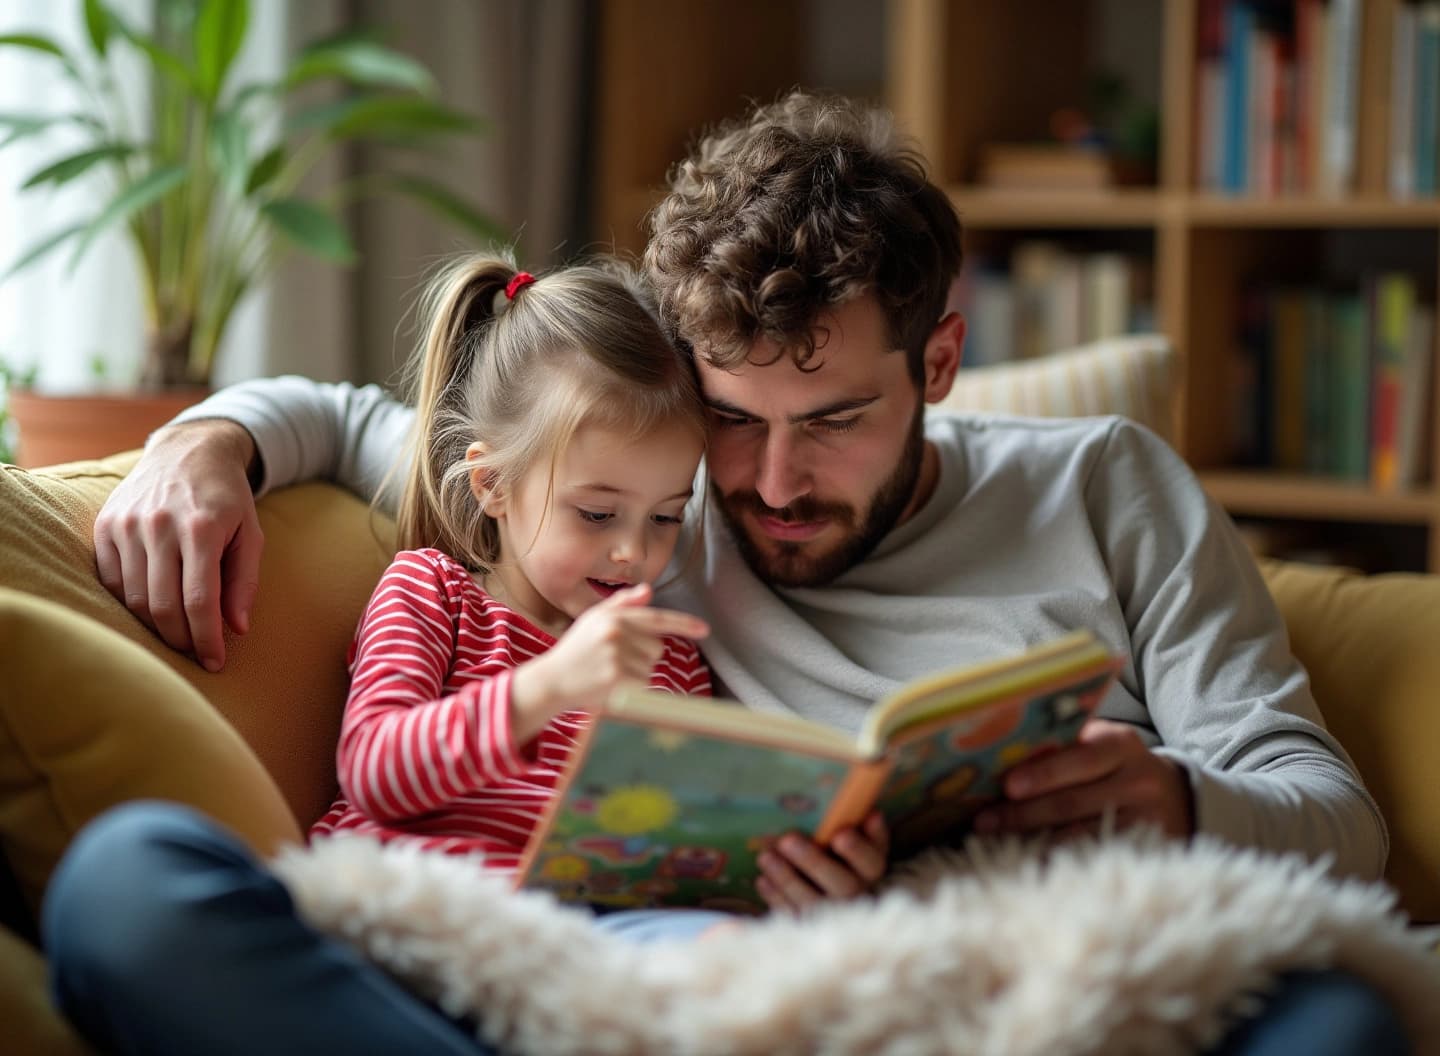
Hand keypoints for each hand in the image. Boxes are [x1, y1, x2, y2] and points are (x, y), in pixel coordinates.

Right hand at [93, 419, 262, 671]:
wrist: (188, 451)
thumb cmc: (227, 498)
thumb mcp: (251, 534)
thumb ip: (245, 582)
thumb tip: (238, 629)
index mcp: (202, 528)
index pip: (199, 600)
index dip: (207, 639)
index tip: (216, 662)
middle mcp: (159, 525)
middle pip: (163, 605)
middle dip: (181, 640)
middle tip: (196, 653)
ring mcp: (127, 524)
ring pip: (133, 598)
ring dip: (155, 627)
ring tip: (178, 635)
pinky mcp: (104, 525)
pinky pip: (110, 580)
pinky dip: (129, 603)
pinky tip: (151, 609)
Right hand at [510, 584, 708, 736]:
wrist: (550, 681)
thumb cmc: (574, 651)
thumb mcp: (593, 620)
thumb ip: (621, 605)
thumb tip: (648, 592)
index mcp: (612, 616)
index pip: (657, 618)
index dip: (684, 624)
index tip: (704, 629)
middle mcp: (616, 632)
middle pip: (657, 647)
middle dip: (642, 655)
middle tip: (613, 661)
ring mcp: (617, 655)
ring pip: (650, 667)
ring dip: (636, 673)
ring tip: (608, 673)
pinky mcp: (618, 678)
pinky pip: (644, 684)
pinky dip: (633, 688)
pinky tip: (610, 685)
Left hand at [755, 812, 888, 913]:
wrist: (830, 879)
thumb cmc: (841, 847)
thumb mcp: (857, 835)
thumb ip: (862, 825)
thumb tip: (871, 815)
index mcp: (870, 869)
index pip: (871, 862)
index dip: (857, 850)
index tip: (839, 835)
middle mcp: (856, 894)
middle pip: (840, 884)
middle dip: (812, 861)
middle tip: (787, 840)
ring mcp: (831, 912)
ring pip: (812, 901)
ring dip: (787, 879)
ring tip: (766, 857)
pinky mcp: (808, 923)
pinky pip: (792, 914)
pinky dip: (776, 897)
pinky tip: (762, 880)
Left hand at [972, 719, 1193, 840]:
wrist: (1177, 797)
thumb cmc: (1117, 766)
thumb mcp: (1101, 745)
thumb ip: (1064, 746)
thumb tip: (1003, 754)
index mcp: (1121, 745)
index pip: (1080, 758)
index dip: (1043, 774)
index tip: (1007, 785)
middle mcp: (1138, 781)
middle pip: (1073, 802)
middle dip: (1023, 813)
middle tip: (985, 820)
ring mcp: (1145, 819)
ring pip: (1080, 834)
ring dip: (1034, 839)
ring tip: (995, 840)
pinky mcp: (1146, 850)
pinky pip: (1093, 856)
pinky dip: (1058, 858)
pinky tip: (1030, 859)